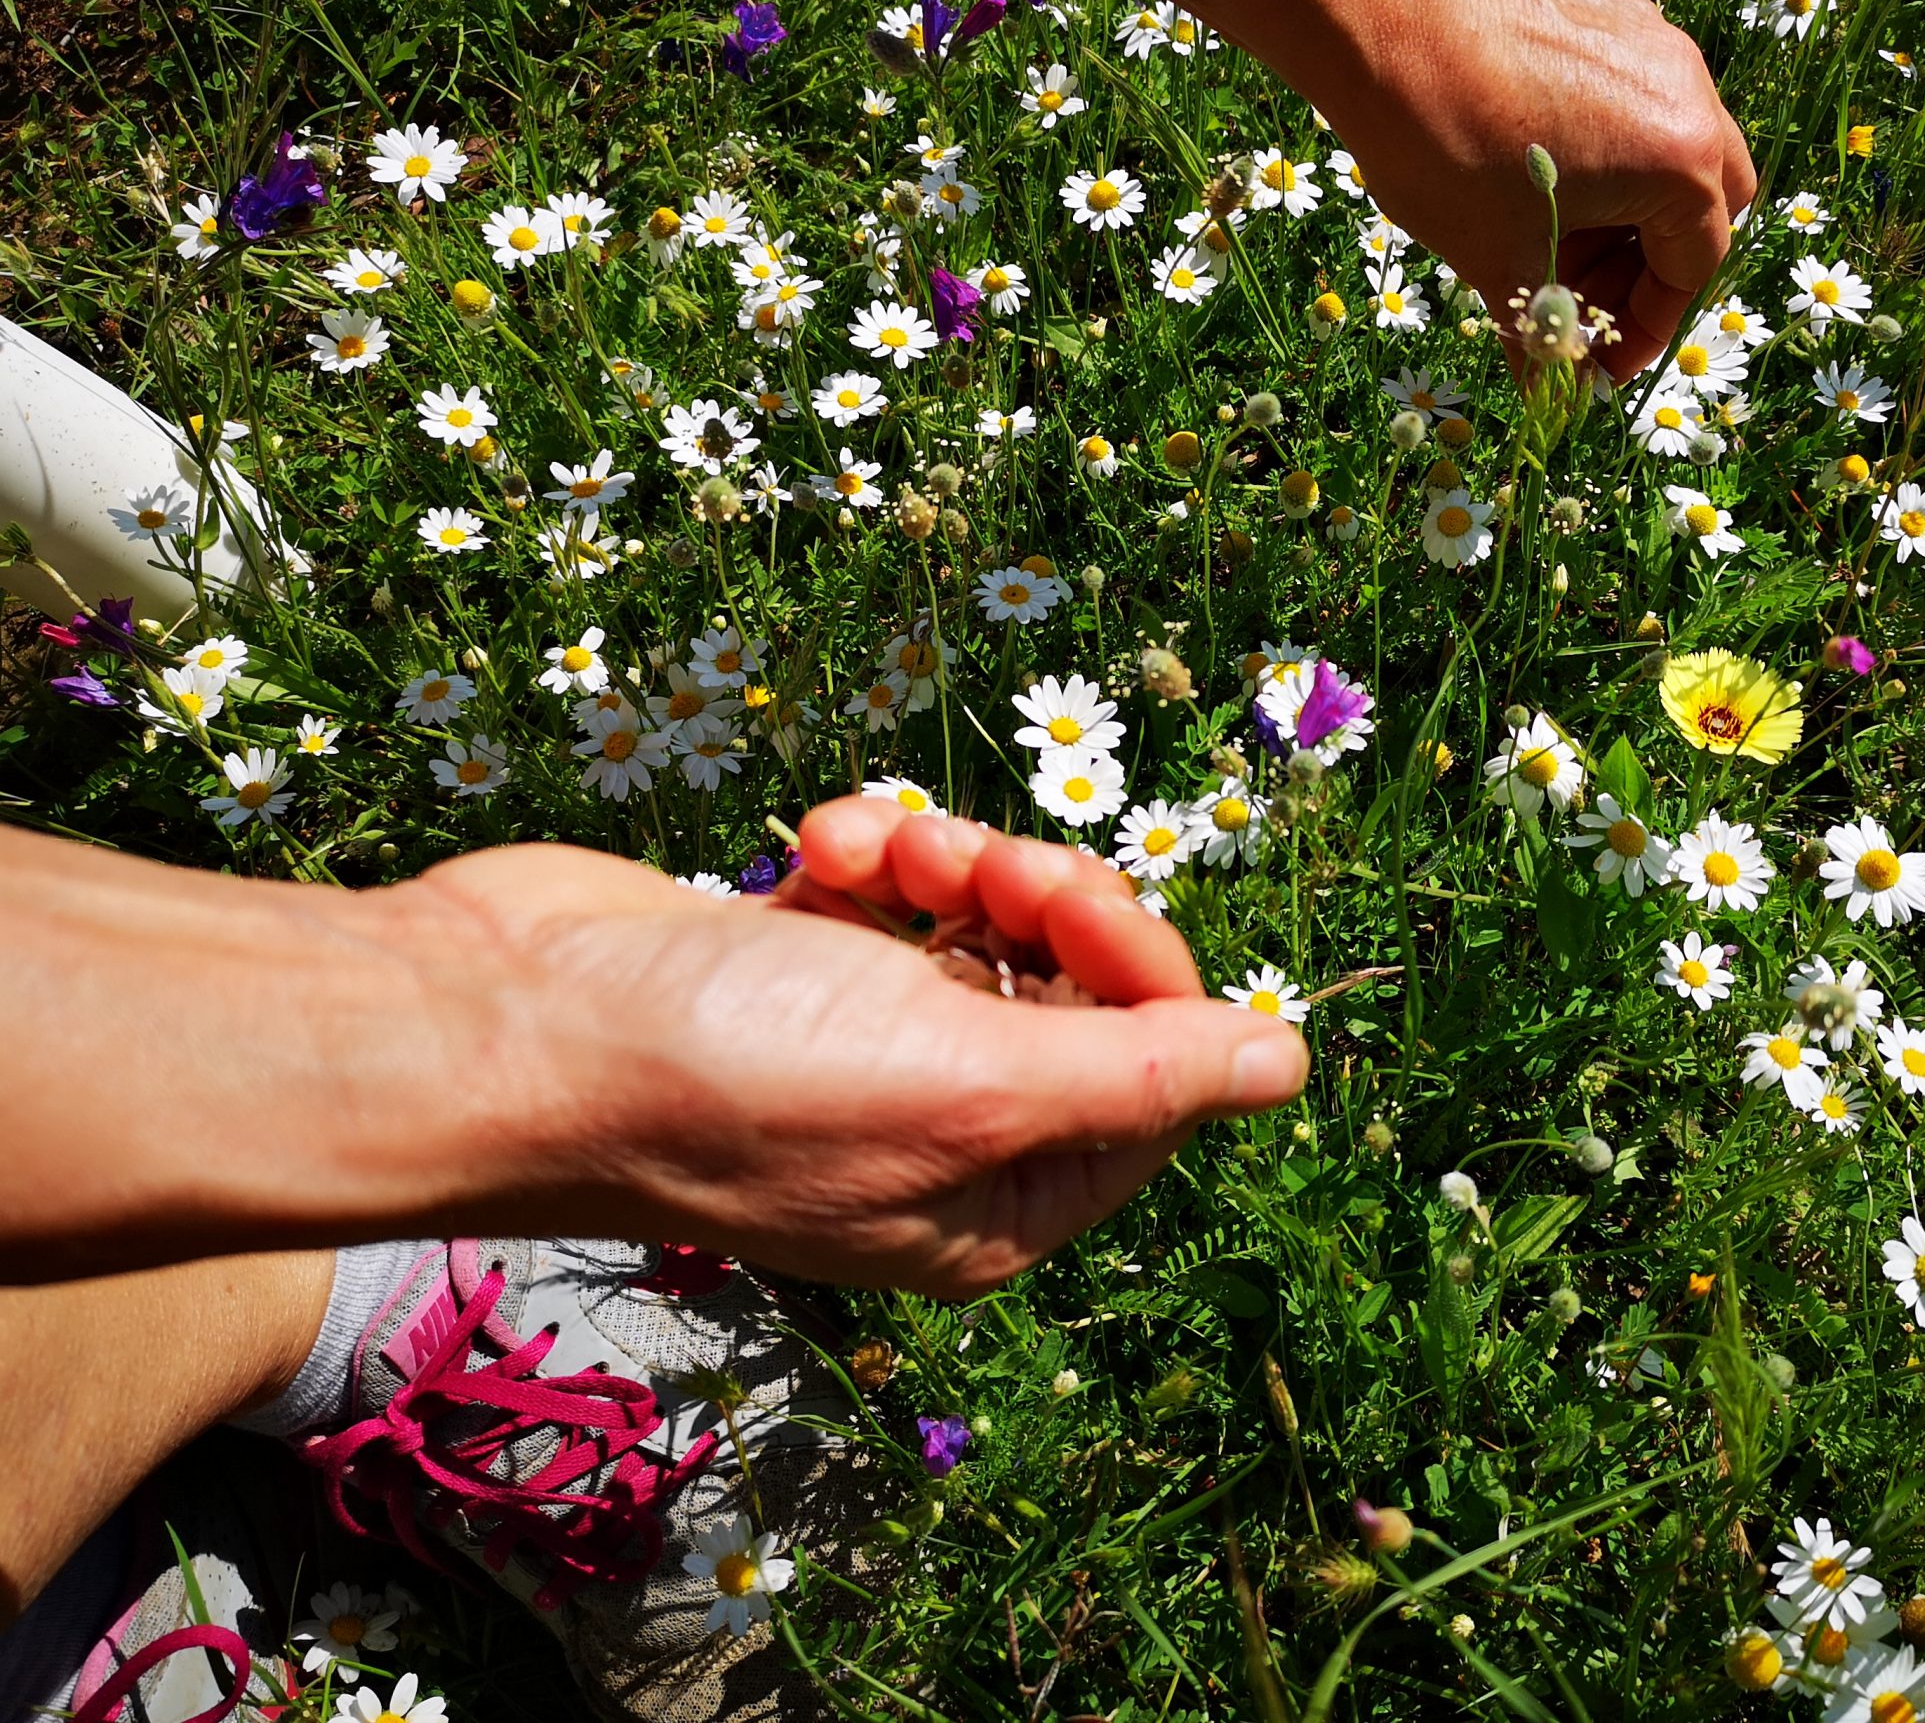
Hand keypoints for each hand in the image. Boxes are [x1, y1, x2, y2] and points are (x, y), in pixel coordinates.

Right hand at [406, 799, 1307, 1297]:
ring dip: (946, 857)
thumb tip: (1291, 1065)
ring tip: (871, 854)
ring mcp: (870, 1043)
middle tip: (973, 864)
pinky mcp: (805, 962)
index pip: (1160, 1073)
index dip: (1142, 971)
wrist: (508, 1016)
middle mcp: (948, 1130)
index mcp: (1000, 1200)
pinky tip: (812, 849)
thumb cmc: (734, 1071)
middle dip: (1038, 897)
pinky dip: (866, 853)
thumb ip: (1143, 1072)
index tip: (1070, 906)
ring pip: (990, 918)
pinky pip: (897, 889)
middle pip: (1083, 984)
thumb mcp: (974, 1086)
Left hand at [1324, 0, 1756, 380]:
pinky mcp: (1609, 5)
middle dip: (1653, 263)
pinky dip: (1608, 144)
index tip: (1598, 363)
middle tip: (1587, 300)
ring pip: (1674, 141)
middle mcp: (1688, 88)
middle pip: (1708, 202)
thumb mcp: (1496, 263)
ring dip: (1630, 205)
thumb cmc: (1442, 146)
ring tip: (1555, 238)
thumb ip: (1544, 335)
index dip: (1643, 329)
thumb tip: (1554, 392)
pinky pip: (1635, 90)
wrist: (1375, 16)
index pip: (1692, 268)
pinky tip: (1539, 169)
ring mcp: (1652, 37)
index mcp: (1682, 160)